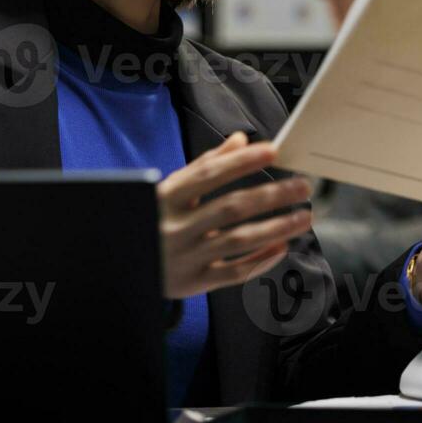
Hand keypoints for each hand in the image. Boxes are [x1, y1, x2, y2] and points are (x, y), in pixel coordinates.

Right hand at [156, 131, 312, 298]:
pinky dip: (261, 259)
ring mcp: (185, 257)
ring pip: (238, 241)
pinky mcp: (194, 283)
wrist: (118, 266)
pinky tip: (283, 246)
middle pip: (231, 208)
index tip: (274, 150)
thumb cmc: (152, 220)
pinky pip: (234, 272)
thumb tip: (240, 140)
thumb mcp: (170, 190)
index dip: (242, 162)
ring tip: (303, 217)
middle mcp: (175, 227)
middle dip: (271, 195)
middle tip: (302, 186)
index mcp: (167, 197)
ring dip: (276, 227)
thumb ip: (205, 165)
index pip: (210, 174)